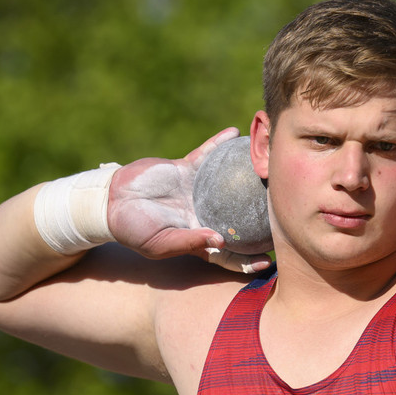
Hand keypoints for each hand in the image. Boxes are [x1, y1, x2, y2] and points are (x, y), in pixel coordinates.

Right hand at [107, 127, 271, 272]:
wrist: (111, 201)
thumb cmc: (133, 230)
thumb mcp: (159, 244)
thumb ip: (188, 242)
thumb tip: (219, 240)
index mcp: (200, 237)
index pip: (230, 252)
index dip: (249, 258)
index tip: (269, 262)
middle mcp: (205, 213)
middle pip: (239, 215)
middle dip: (261, 215)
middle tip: (284, 209)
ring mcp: (198, 190)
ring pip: (229, 180)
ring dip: (247, 171)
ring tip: (269, 162)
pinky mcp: (187, 169)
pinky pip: (207, 155)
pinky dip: (219, 144)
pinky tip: (234, 132)